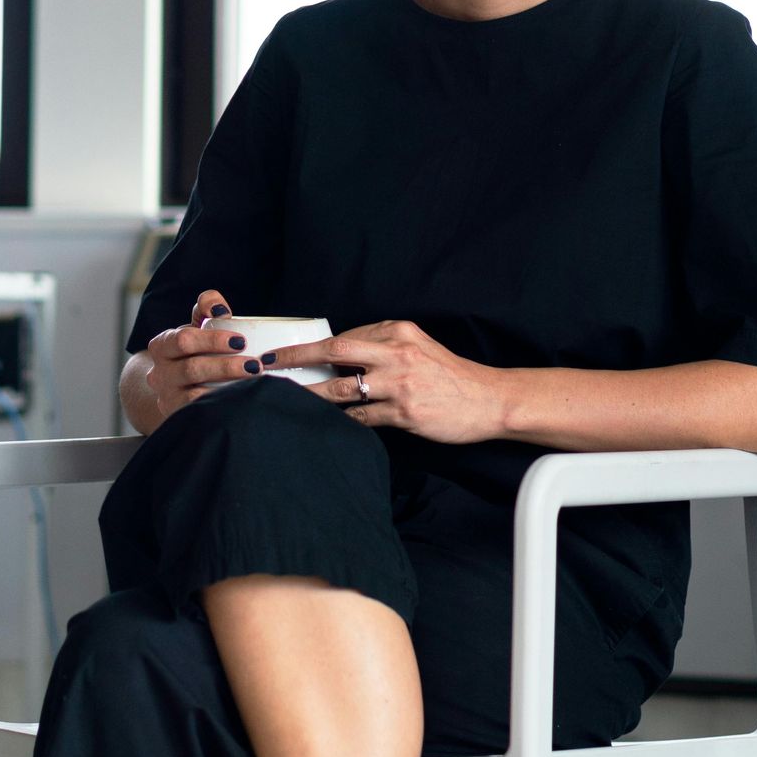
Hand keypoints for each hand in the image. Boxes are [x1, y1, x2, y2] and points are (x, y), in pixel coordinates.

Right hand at [138, 288, 253, 425]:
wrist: (173, 388)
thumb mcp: (196, 327)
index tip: (241, 340)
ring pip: (195, 396)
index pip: (184, 340)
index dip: (213, 340)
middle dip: (226, 366)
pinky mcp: (177, 418)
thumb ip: (207, 308)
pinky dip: (221, 408)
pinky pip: (200, 415)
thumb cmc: (193, 351)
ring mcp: (167, 399)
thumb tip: (219, 308)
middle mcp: (159, 374)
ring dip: (227, 389)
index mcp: (162, 346)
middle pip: (192, 369)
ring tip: (253, 383)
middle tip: (255, 365)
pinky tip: (242, 402)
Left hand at [266, 320, 508, 445]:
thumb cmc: (452, 375)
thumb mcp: (419, 347)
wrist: (489, 400)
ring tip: (285, 400)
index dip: (315, 347)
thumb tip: (342, 355)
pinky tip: (324, 424)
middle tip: (267, 365)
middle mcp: (397, 353)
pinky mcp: (404, 413)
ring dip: (310, 395)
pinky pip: (361, 418)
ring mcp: (399, 384)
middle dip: (297, 356)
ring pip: (342, 388)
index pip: (347, 336)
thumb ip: (384, 346)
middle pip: (336, 350)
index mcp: (399, 331)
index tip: (289, 354)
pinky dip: (340, 421)